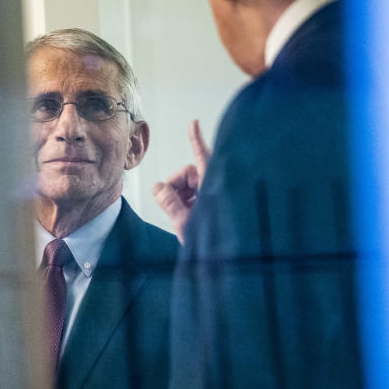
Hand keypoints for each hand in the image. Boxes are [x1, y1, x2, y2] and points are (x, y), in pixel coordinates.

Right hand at [153, 120, 210, 242]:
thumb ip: (170, 203)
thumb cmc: (216, 245)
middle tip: (170, 204)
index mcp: (214, 186)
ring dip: (181, 198)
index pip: (203, 157)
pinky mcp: (215, 207)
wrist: (229, 264)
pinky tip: (187, 219)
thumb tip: (158, 186)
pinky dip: (188, 205)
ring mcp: (216, 197)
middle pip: (190, 173)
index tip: (193, 123)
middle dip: (176, 185)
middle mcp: (216, 187)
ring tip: (182, 218)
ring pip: (191, 186)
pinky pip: (196, 198)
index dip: (196, 140)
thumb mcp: (186, 223)